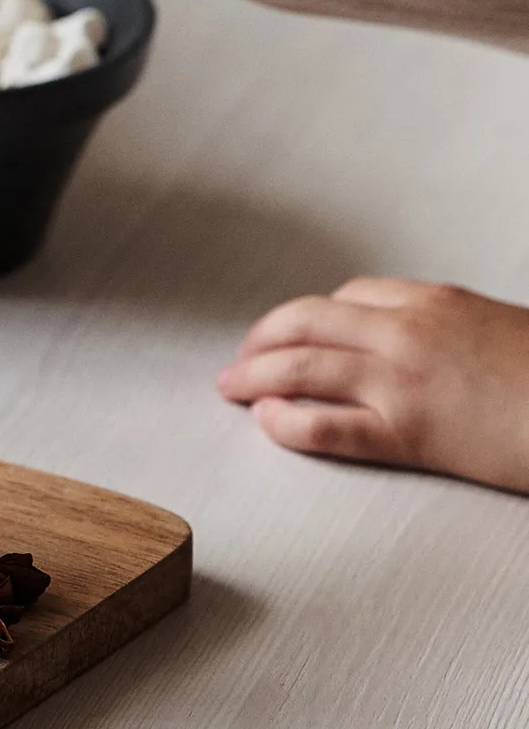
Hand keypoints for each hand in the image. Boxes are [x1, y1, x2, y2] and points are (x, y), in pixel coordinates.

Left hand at [218, 277, 528, 492]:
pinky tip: (267, 423)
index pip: (347, 296)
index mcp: (433, 300)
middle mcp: (407, 329)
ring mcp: (404, 379)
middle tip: (238, 360)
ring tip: (231, 389)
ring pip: (301, 366)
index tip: (289, 335)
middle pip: (306, 321)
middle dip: (261, 339)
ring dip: (254, 376)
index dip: (307, 318)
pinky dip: (288, 422)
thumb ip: (451, 331)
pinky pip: (329, 425)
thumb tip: (426, 346)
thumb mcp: (497, 331)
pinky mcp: (411, 432)